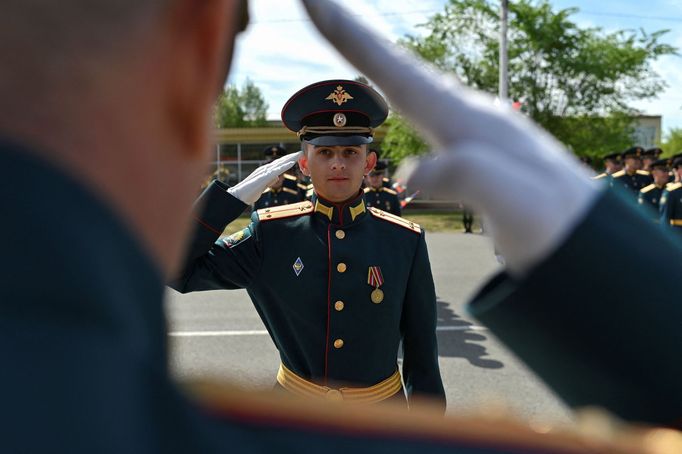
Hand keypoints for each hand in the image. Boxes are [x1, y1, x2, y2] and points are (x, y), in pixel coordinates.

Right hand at [228, 151, 302, 204]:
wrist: (239, 196)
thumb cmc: (250, 192)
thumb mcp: (263, 186)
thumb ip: (270, 181)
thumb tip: (277, 177)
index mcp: (265, 172)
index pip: (279, 164)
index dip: (288, 160)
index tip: (296, 157)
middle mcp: (265, 169)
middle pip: (281, 161)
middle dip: (291, 157)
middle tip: (300, 152)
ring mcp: (265, 172)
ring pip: (280, 163)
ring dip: (290, 158)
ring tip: (298, 154)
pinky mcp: (264, 176)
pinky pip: (276, 170)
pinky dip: (284, 166)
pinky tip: (291, 162)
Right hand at [301, 0, 598, 275]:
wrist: (591, 242)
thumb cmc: (554, 225)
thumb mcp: (516, 207)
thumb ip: (469, 178)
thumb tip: (413, 173)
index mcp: (468, 121)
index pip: (398, 73)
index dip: (352, 39)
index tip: (314, 0)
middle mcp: (469, 114)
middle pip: (401, 68)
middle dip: (356, 37)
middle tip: (317, 3)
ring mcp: (475, 129)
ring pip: (415, 84)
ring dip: (377, 60)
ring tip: (349, 39)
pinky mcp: (478, 149)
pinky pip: (427, 108)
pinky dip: (400, 92)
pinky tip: (403, 95)